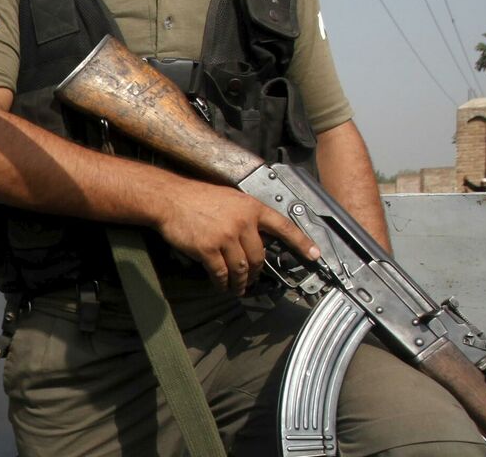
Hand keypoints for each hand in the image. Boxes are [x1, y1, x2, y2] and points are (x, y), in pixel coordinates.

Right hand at [155, 180, 319, 295]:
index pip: (283, 226)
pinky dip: (222, 283)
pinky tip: (221, 285)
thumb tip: (257, 238)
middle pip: (259, 256)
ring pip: (242, 268)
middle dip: (257, 272)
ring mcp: (225, 236)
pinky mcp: (208, 249)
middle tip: (252, 280)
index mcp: (250, 207)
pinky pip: (221, 273)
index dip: (300, 242)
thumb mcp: (229, 199)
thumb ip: (245, 216)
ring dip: (241, 282)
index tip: (315, 255)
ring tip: (238, 288)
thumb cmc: (197, 198)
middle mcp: (242, 222)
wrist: (170, 199)